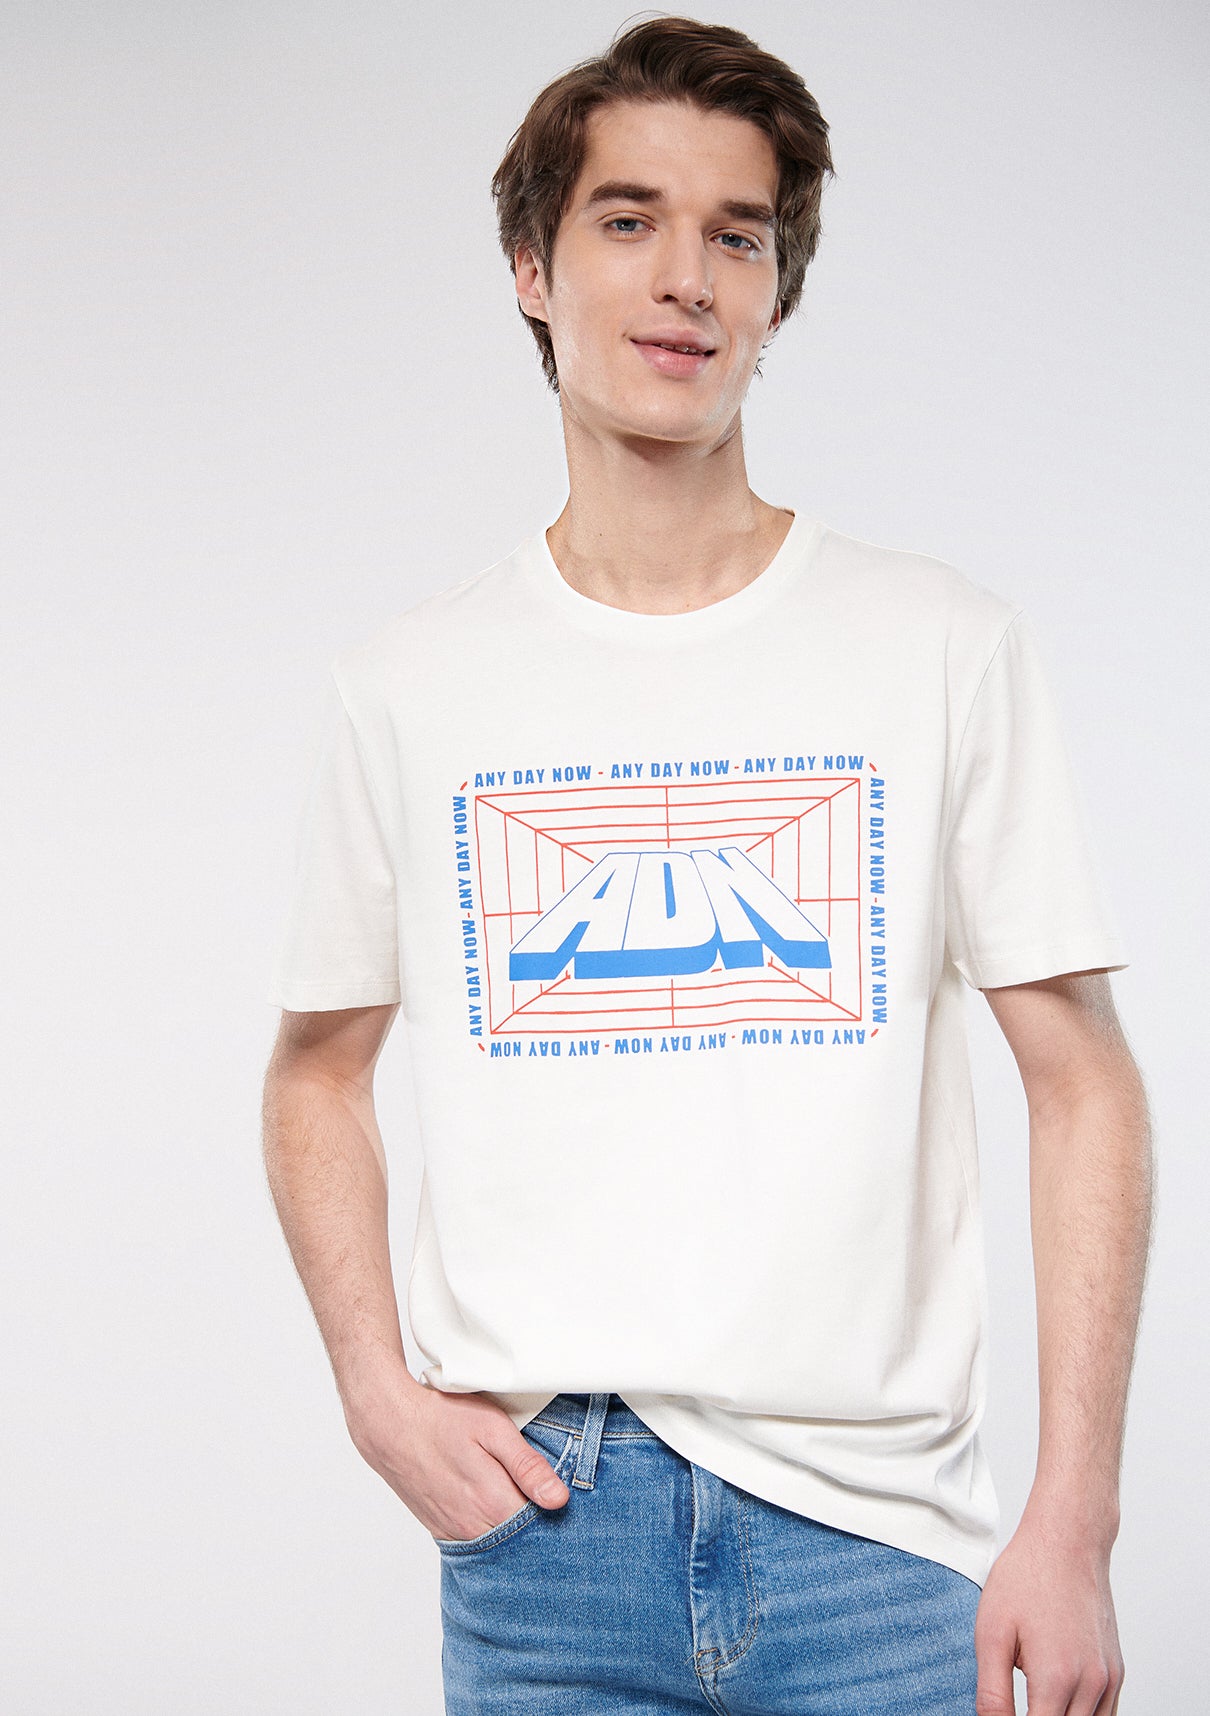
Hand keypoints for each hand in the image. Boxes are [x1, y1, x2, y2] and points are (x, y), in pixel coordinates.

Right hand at [341, 1359, 569, 1540]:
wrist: (389, 1423)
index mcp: (492, 1502)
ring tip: (520, 1499)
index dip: (555, 1512)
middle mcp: (473, 1527)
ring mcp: (454, 1531)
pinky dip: (488, 1531)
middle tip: (544, 1497)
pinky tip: (493, 1508)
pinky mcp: (439, 1529)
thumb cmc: (442, 1418)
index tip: (562, 1498)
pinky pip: (474, 1541)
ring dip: (512, 1529)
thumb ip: (527, 1466)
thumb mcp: (493, 1429)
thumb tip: (560, 1500)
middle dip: (537, 1524)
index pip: (540, 1526)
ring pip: (497, 1544)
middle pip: (520, 1540)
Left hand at [974, 1510, 1123, 1714]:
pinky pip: (1104, 1715)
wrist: (1068, 1540)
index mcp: (1056, 1680)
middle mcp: (1091, 1686)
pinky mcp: (1117, 1671)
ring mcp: (1108, 1680)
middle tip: (1016, 1703)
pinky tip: (1056, 1702)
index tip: (1001, 1715)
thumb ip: (992, 1693)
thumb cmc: (1027, 1577)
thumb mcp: (991, 1633)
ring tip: (1032, 1702)